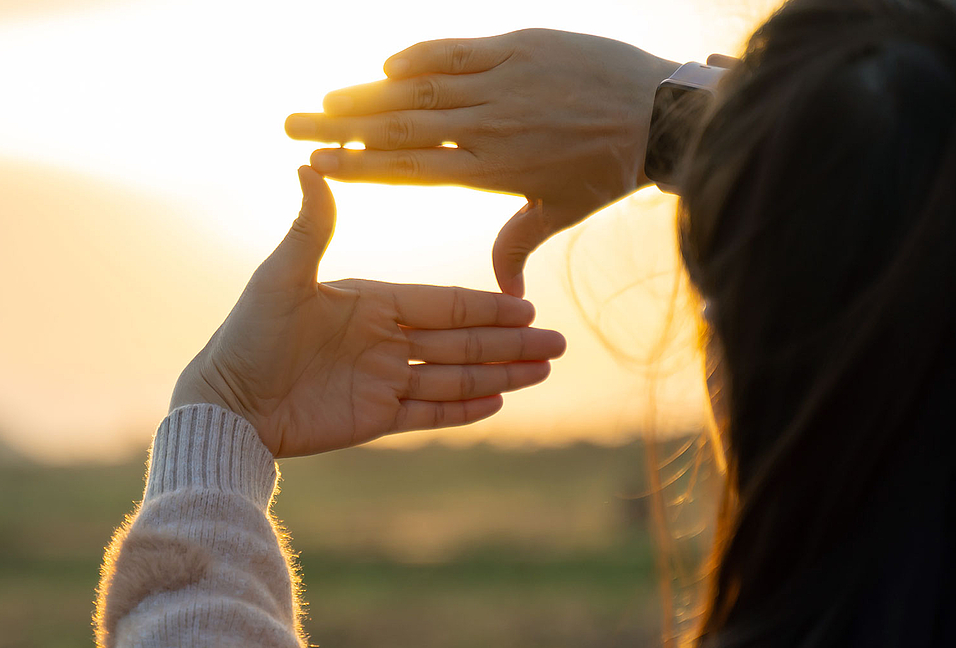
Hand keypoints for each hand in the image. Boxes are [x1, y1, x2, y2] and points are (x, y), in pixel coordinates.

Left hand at [172, 167, 565, 457]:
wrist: (227, 401)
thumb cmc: (248, 334)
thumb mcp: (281, 277)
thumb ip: (310, 229)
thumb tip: (310, 166)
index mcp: (370, 303)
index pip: (441, 304)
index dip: (485, 307)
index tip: (528, 306)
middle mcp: (382, 340)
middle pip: (459, 341)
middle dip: (509, 343)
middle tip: (558, 344)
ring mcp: (380, 381)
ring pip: (453, 377)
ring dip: (499, 374)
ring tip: (543, 373)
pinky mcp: (372, 419)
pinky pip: (428, 413)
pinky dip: (463, 409)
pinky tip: (500, 403)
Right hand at [283, 29, 677, 297]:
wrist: (663, 113)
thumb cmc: (609, 169)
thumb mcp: (561, 210)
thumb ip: (518, 241)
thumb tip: (504, 293)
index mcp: (489, 168)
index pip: (407, 167)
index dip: (357, 167)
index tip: (314, 164)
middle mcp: (487, 125)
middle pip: (397, 126)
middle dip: (339, 127)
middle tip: (291, 124)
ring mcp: (503, 83)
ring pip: (419, 87)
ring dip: (366, 93)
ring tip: (323, 98)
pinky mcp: (520, 46)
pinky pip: (458, 50)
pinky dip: (420, 55)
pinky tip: (385, 66)